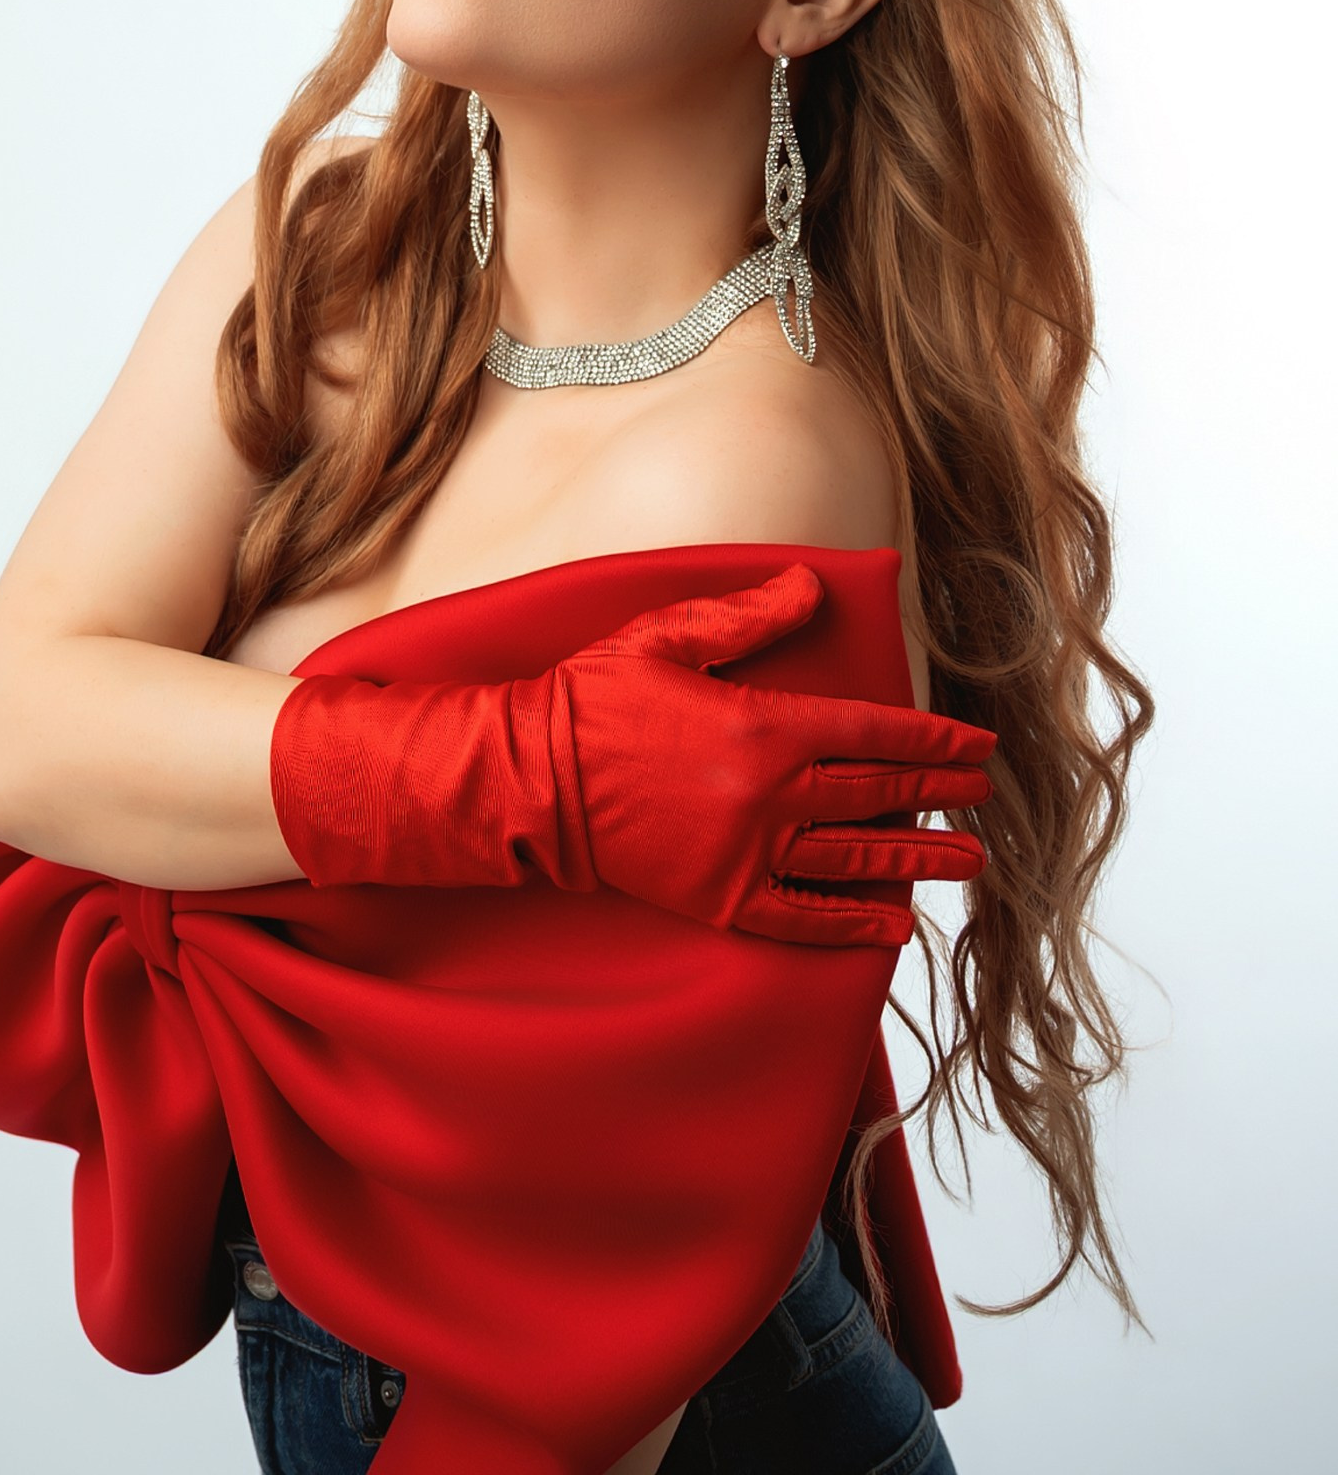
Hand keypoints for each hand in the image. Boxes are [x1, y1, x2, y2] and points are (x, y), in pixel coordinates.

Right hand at [269, 561, 992, 945]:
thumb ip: (748, 616)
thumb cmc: (594, 698)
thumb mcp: (666, 636)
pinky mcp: (718, 901)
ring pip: (855, 860)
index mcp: (763, 728)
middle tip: (984, 798)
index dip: (935, 742)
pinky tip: (892, 929)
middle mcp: (769, 797)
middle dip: (940, 795)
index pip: (876, 735)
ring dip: (918, 860)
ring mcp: (746, 856)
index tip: (978, 746)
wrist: (531, 781)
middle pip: (878, 796)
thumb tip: (813, 585)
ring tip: (967, 862)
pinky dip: (851, 927)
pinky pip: (800, 921)